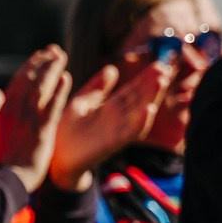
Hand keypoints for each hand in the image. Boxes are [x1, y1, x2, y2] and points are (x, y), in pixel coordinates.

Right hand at [0, 47, 74, 192]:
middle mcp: (14, 110)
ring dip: (51, 70)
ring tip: (61, 56)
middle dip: (42, 62)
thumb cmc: (1, 158)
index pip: (18, 80)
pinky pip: (51, 107)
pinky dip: (58, 91)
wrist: (7, 179)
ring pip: (41, 88)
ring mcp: (28, 120)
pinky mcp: (41, 131)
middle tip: (55, 50)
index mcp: (3, 109)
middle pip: (30, 79)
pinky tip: (66, 78)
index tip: (40, 54)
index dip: (30, 65)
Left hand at [46, 58, 174, 188]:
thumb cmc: (67, 131)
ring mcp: (116, 130)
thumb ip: (97, 87)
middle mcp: (117, 118)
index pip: (132, 90)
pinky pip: (129, 133)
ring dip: (151, 97)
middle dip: (152, 84)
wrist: (57, 158)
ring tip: (160, 81)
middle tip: (165, 68)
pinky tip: (148, 110)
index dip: (145, 78)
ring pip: (138, 112)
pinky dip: (139, 122)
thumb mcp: (82, 103)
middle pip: (139, 98)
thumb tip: (112, 68)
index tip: (158, 64)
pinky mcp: (111, 144)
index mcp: (111, 108)